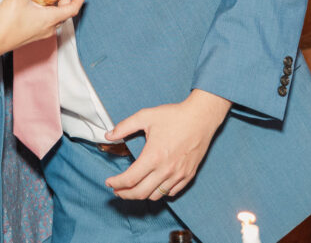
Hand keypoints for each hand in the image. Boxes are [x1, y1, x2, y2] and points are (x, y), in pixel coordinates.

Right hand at [0, 0, 85, 50]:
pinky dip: (46, 13)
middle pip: (64, 12)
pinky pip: (46, 23)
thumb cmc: (8, 24)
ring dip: (55, 6)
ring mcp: (41, 33)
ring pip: (55, 18)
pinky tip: (35, 6)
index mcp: (50, 19)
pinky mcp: (32, 35)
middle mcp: (48, 28)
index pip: (73, 8)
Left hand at [103, 89, 230, 200]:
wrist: (201, 117)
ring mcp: (178, 174)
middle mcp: (166, 169)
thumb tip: (108, 135)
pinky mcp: (188, 175)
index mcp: (153, 156)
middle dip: (124, 194)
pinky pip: (171, 192)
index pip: (130, 179)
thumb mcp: (146, 116)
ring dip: (141, 195)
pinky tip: (153, 185)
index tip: (109, 182)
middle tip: (117, 190)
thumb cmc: (174, 115)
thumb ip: (125, 126)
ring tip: (133, 189)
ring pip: (155, 195)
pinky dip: (159, 192)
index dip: (116, 183)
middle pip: (140, 193)